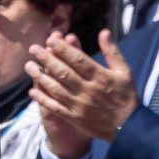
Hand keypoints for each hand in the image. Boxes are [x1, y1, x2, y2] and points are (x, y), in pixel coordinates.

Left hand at [26, 29, 138, 143]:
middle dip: (46, 59)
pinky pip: (55, 107)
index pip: (78, 59)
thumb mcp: (124, 71)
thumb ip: (112, 52)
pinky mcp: (75, 118)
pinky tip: (32, 92)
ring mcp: (79, 105)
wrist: (129, 127)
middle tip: (33, 49)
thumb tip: (103, 31)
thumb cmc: (126, 96)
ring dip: (40, 76)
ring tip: (29, 66)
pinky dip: (43, 99)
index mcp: (100, 76)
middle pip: (63, 72)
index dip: (63, 49)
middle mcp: (88, 89)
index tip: (50, 40)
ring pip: (56, 88)